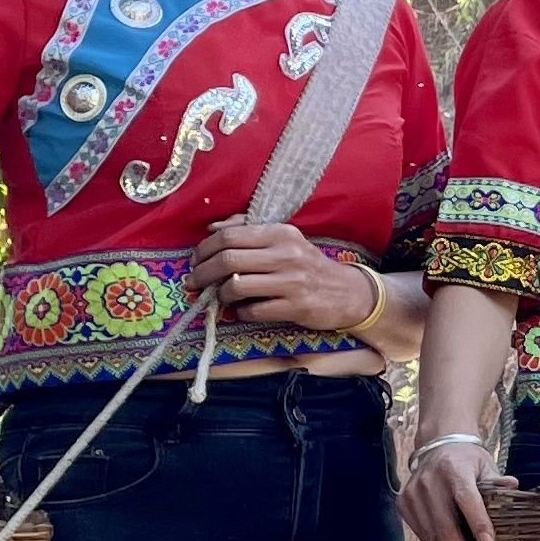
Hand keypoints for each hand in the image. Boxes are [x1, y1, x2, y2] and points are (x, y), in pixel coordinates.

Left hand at [188, 218, 375, 329]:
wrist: (345, 291)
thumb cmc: (307, 265)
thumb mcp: (284, 240)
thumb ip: (249, 230)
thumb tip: (212, 228)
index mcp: (281, 233)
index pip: (230, 235)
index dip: (204, 249)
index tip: (196, 260)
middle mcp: (286, 254)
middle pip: (227, 260)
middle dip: (202, 273)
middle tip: (194, 281)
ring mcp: (292, 281)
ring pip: (235, 286)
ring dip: (220, 294)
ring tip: (221, 297)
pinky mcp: (295, 307)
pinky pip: (252, 311)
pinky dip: (240, 312)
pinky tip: (244, 309)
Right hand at [398, 440, 517, 540]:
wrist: (437, 446)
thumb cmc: (467, 460)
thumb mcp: (485, 465)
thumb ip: (497, 481)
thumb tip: (513, 488)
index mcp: (454, 468)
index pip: (466, 497)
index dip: (477, 520)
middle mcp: (429, 481)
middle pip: (445, 525)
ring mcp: (413, 494)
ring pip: (431, 536)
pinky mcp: (403, 504)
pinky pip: (422, 535)